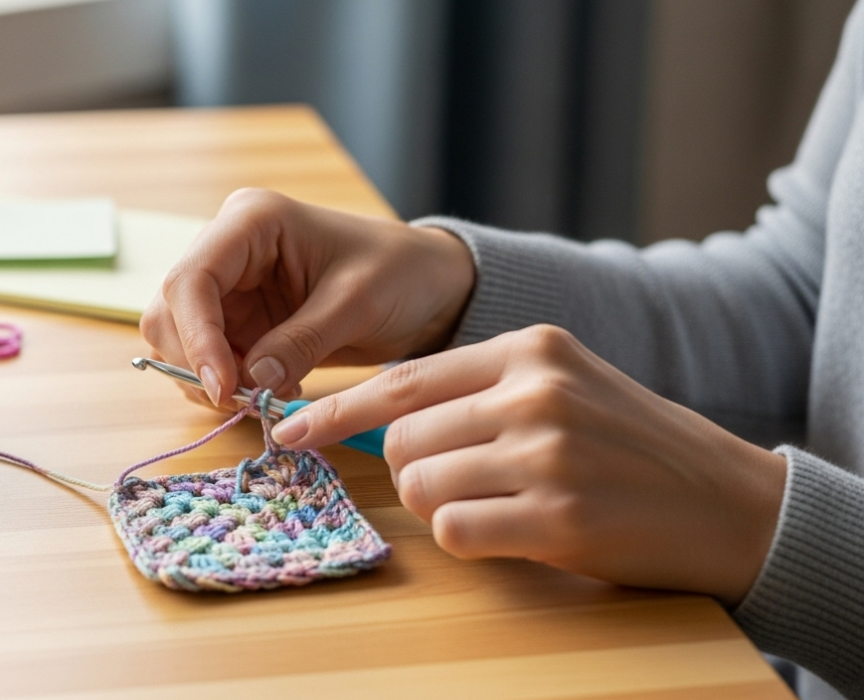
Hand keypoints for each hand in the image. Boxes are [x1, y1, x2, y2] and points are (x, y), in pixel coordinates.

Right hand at [140, 188, 474, 407]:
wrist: (427, 286)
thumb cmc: (401, 273)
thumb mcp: (358, 303)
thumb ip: (302, 341)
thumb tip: (251, 380)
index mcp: (251, 222)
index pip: (191, 280)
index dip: (196, 338)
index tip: (223, 388)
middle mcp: (226, 249)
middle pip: (170, 312)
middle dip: (197, 363)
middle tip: (244, 402)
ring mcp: (228, 287)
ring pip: (179, 341)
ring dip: (209, 379)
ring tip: (265, 397)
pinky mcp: (236, 321)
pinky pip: (205, 360)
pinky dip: (226, 386)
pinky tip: (270, 391)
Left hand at [270, 324, 787, 603]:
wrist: (727, 500)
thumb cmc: (629, 445)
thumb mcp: (561, 385)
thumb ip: (477, 390)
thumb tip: (372, 416)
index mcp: (530, 349)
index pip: (403, 379)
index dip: (337, 409)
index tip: (290, 429)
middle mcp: (534, 392)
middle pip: (401, 437)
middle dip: (406, 470)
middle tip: (454, 483)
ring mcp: (547, 453)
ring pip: (421, 484)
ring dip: (438, 506)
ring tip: (493, 506)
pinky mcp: (558, 516)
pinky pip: (454, 531)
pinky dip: (465, 538)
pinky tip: (510, 531)